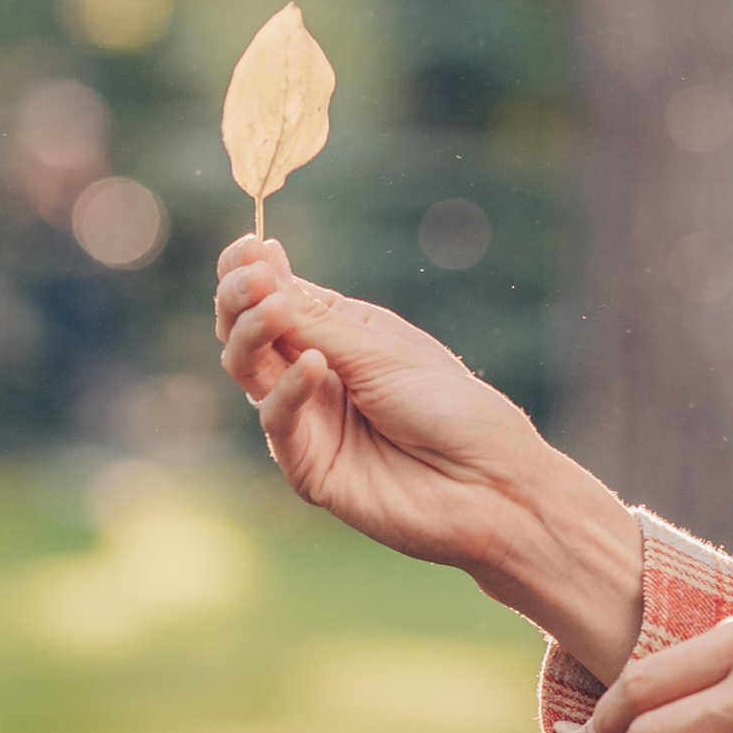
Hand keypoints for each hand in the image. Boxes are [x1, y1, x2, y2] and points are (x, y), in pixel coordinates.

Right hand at [214, 236, 644, 678]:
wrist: (493, 484)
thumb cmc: (453, 409)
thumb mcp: (382, 351)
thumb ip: (316, 322)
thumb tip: (258, 269)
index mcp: (337, 336)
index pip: (275, 296)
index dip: (251, 271)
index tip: (248, 247)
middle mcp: (312, 375)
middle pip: (248, 331)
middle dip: (240, 299)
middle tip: (249, 278)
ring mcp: (307, 421)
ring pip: (248, 371)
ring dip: (252, 334)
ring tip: (272, 310)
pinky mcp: (307, 467)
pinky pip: (277, 422)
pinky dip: (288, 391)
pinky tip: (315, 367)